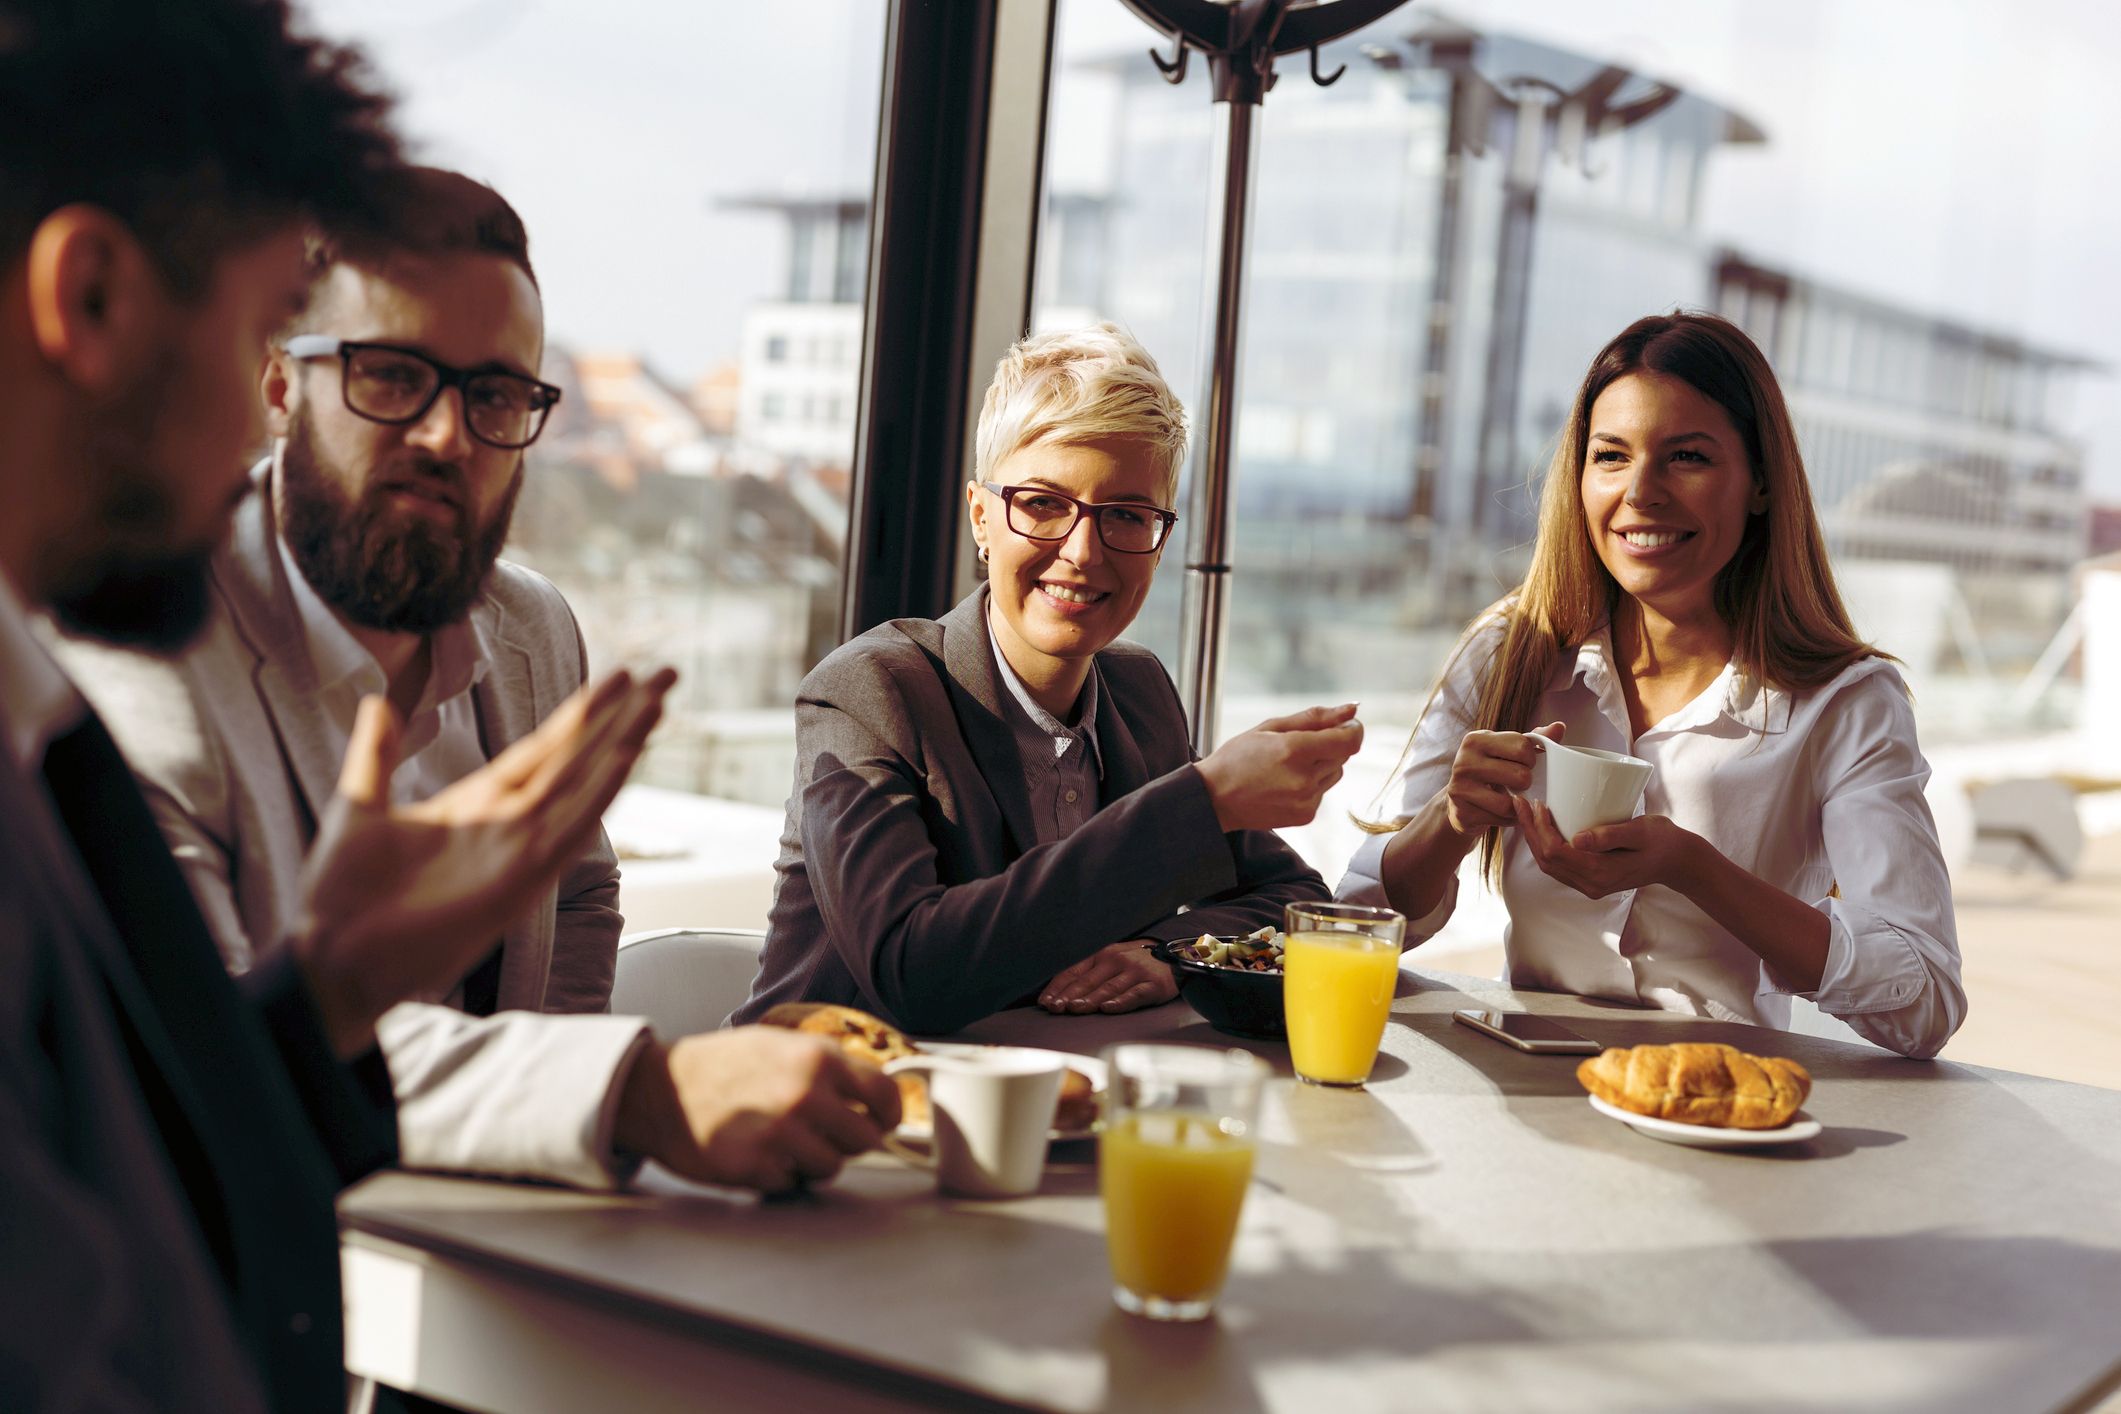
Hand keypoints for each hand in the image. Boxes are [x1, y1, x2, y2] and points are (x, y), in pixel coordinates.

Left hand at [294, 667, 676, 1055]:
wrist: (330, 955)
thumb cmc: (342, 893)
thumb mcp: (358, 804)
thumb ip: (377, 754)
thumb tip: (376, 701)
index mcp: (477, 804)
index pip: (543, 748)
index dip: (581, 712)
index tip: (618, 676)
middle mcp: (508, 824)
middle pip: (576, 757)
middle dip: (620, 715)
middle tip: (665, 675)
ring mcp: (518, 852)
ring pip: (582, 787)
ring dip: (621, 744)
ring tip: (656, 704)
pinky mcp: (518, 883)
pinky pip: (569, 832)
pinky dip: (598, 795)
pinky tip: (625, 761)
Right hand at [613, 1028, 900, 1192]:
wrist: (660, 1090)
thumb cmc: (721, 1065)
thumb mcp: (780, 1044)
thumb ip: (828, 1065)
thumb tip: (872, 1089)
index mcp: (818, 1059)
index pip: (885, 1095)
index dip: (889, 1114)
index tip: (883, 1123)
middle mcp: (805, 1095)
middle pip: (866, 1140)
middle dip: (851, 1142)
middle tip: (828, 1136)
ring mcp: (781, 1134)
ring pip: (832, 1167)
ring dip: (815, 1162)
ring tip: (787, 1144)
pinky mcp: (756, 1167)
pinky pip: (792, 1184)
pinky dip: (780, 1175)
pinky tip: (759, 1154)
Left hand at [1039, 942, 1177, 1014]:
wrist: (1174, 957)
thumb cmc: (1135, 965)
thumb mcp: (1110, 962)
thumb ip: (1088, 975)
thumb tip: (1059, 996)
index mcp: (1101, 955)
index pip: (1074, 971)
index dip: (1058, 987)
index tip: (1045, 1002)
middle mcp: (1116, 960)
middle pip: (1088, 980)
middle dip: (1069, 995)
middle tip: (1055, 1008)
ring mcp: (1134, 972)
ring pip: (1108, 988)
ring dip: (1089, 999)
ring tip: (1074, 1009)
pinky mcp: (1152, 984)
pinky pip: (1134, 994)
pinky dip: (1120, 1001)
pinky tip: (1108, 1008)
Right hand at [1194, 704, 1363, 832]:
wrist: (1214, 800)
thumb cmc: (1237, 758)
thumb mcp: (1270, 727)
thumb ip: (1315, 717)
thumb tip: (1351, 710)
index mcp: (1294, 751)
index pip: (1349, 740)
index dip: (1354, 730)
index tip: (1346, 724)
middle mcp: (1303, 779)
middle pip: (1343, 754)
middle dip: (1331, 744)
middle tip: (1301, 743)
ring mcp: (1306, 801)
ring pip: (1335, 773)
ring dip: (1322, 764)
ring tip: (1288, 765)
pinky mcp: (1305, 815)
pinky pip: (1322, 791)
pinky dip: (1312, 783)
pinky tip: (1285, 783)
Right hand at [1439, 721, 1564, 839]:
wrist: (1459, 801)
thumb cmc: (1490, 770)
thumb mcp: (1507, 750)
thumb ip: (1534, 739)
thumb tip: (1559, 727)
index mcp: (1476, 740)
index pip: (1522, 747)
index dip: (1531, 758)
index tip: (1522, 763)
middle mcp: (1464, 762)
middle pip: (1521, 775)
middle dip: (1525, 782)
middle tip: (1516, 782)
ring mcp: (1460, 788)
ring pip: (1511, 802)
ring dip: (1519, 803)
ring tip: (1513, 797)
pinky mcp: (1462, 813)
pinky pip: (1501, 819)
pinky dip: (1510, 818)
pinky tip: (1504, 812)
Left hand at [1511, 796, 1699, 899]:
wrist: (1677, 861)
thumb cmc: (1661, 840)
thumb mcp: (1640, 832)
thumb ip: (1610, 835)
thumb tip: (1578, 838)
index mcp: (1600, 873)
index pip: (1556, 852)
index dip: (1540, 828)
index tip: (1535, 803)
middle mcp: (1591, 884)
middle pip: (1546, 860)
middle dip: (1529, 831)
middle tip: (1519, 803)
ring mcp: (1590, 885)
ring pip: (1549, 865)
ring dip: (1534, 839)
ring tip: (1525, 812)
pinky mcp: (1590, 880)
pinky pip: (1559, 866)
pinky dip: (1545, 847)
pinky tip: (1541, 828)